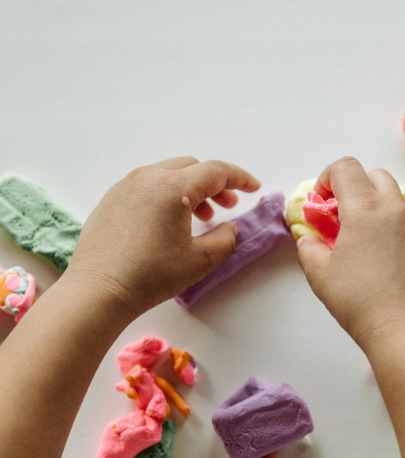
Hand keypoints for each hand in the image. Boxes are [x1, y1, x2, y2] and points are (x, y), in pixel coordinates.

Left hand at [68, 157, 259, 315]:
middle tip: (229, 204)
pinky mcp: (111, 200)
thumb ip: (225, 238)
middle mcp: (147, 178)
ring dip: (191, 188)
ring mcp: (125, 186)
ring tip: (202, 215)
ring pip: (168, 174)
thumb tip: (230, 227)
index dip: (239, 178)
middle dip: (215, 183)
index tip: (254, 188)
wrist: (99, 290)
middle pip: (191, 167)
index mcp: (172, 187)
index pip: (215, 172)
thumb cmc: (152, 275)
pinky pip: (147, 186)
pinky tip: (171, 221)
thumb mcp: (201, 260)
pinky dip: (167, 194)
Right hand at [296, 157, 404, 347]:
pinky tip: (381, 257)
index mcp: (366, 208)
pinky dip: (391, 226)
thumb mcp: (319, 274)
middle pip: (374, 176)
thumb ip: (309, 247)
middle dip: (353, 187)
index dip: (327, 179)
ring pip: (393, 198)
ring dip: (373, 206)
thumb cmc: (359, 301)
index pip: (346, 168)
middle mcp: (395, 210)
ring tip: (360, 239)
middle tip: (339, 218)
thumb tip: (310, 239)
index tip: (320, 204)